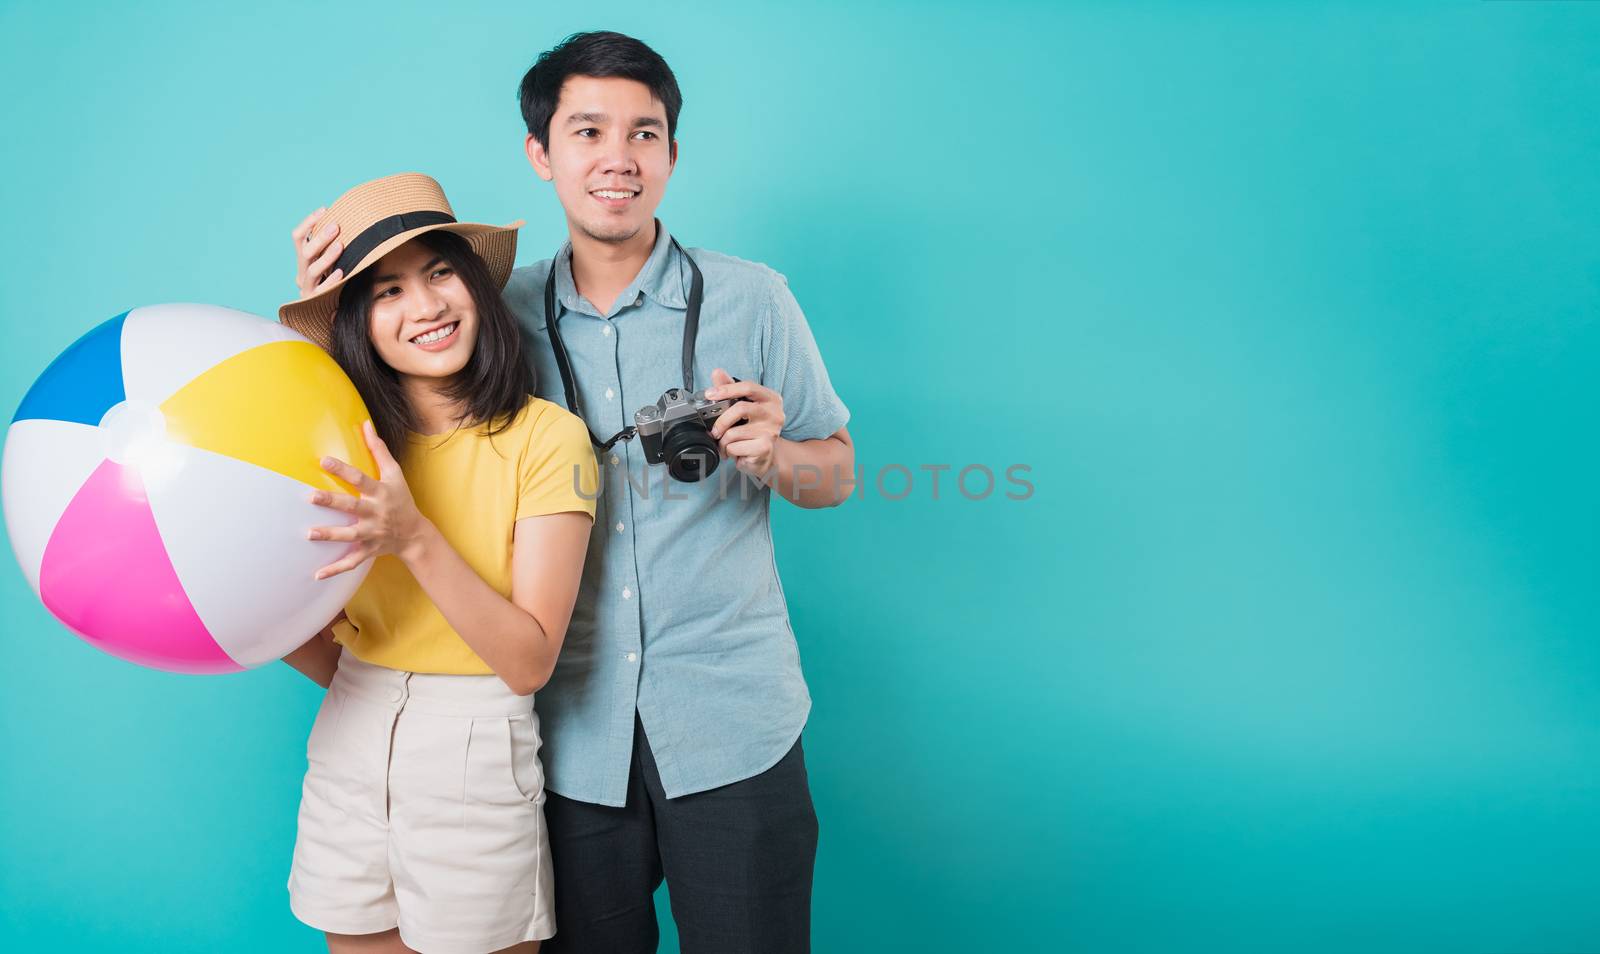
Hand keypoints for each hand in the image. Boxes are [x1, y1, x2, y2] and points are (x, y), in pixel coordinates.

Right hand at [291, 207, 343, 298]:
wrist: (329, 311)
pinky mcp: (316, 301)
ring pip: (312, 270)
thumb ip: (333, 246)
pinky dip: (331, 280)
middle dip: (320, 238)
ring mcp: (307, 288)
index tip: (324, 209)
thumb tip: (349, 220)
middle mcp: (302, 273)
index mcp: (303, 260)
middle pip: (305, 252)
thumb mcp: (330, 262)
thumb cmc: (334, 280)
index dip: (308, 223)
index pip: (297, 237)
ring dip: (326, 257)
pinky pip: (322, 290)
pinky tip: (342, 272)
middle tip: (336, 226)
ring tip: (340, 246)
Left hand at [307, 421, 429, 579]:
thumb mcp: (395, 474)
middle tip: (311, 496)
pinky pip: (351, 561)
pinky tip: (316, 574)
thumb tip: (366, 424)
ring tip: (309, 534)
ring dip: (331, 535)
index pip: (361, 479)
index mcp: (381, 493)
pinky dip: (335, 570)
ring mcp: (373, 534)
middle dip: (333, 502)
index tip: (324, 461)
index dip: (343, 470)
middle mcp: (377, 513)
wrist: (415, 534)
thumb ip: (379, 450)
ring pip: (350, 535)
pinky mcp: (368, 550)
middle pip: (353, 507)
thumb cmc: (401, 499)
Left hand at [706, 368, 784, 479]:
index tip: (710, 394)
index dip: (727, 389)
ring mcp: (772, 431)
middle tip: (714, 431)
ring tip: (727, 445)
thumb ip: (730, 389)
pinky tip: (736, 452)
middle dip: (721, 422)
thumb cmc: (753, 429)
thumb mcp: (743, 406)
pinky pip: (735, 447)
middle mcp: (775, 413)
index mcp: (771, 398)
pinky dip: (729, 451)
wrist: (765, 455)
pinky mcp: (765, 447)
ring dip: (723, 442)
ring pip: (734, 432)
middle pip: (740, 408)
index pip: (748, 387)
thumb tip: (717, 372)